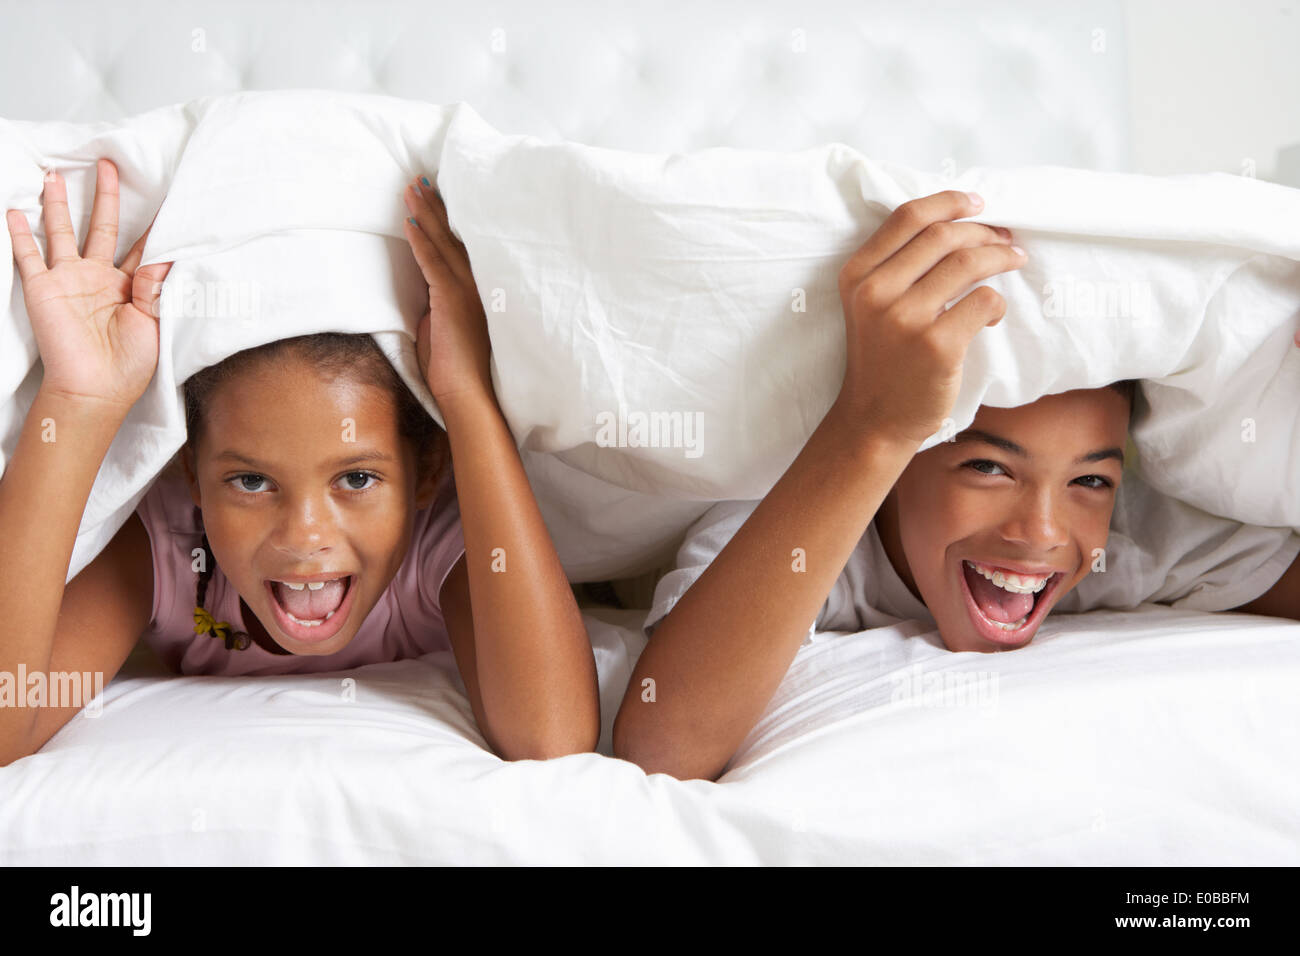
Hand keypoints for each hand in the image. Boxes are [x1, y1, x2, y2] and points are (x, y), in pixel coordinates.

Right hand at [5, 159, 171, 411]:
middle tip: (108, 165)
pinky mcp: (42, 288)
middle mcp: (98, 278)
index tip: (163, 199)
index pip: (141, 248)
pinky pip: (28, 255)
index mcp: (129, 287)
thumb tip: (164, 257)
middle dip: (105, 196)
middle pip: (102, 226)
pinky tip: (14, 210)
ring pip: (62, 231)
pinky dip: (20, 233)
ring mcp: (68, 280)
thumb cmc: (129, 365)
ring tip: (55, 175)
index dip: (151, 226)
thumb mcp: (152, 323)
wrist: (95, 390)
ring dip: (58, 203)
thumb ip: (154, 288)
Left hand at [402, 176, 492, 408]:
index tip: (436, 196)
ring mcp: (467, 291)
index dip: (447, 220)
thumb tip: (425, 295)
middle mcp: (477, 285)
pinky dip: (420, 240)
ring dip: (426, 214)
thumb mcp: (445, 328)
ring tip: (412, 188)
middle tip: (422, 179)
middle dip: (437, 206)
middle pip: (454, 237)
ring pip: (444, 243)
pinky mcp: (453, 300)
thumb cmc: (457, 369)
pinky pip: (432, 262)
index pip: (461, 248)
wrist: (469, 395)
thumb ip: (437, 305)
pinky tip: (409, 220)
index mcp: (477, 290)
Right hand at [833, 190, 1024, 448]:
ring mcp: (905, 318)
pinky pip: (985, 301)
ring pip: (968, 263)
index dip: (948, 202)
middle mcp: (876, 292)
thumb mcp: (871, 306)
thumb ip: (897, 267)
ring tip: (1014, 262)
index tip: (978, 204)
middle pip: (943, 236)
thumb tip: (961, 226)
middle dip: (983, 232)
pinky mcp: (936, 345)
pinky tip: (991, 315)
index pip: (907, 217)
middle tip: (1006, 240)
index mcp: (857, 275)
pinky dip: (997, 303)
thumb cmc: (882, 358)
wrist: (874, 420)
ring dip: (1000, 258)